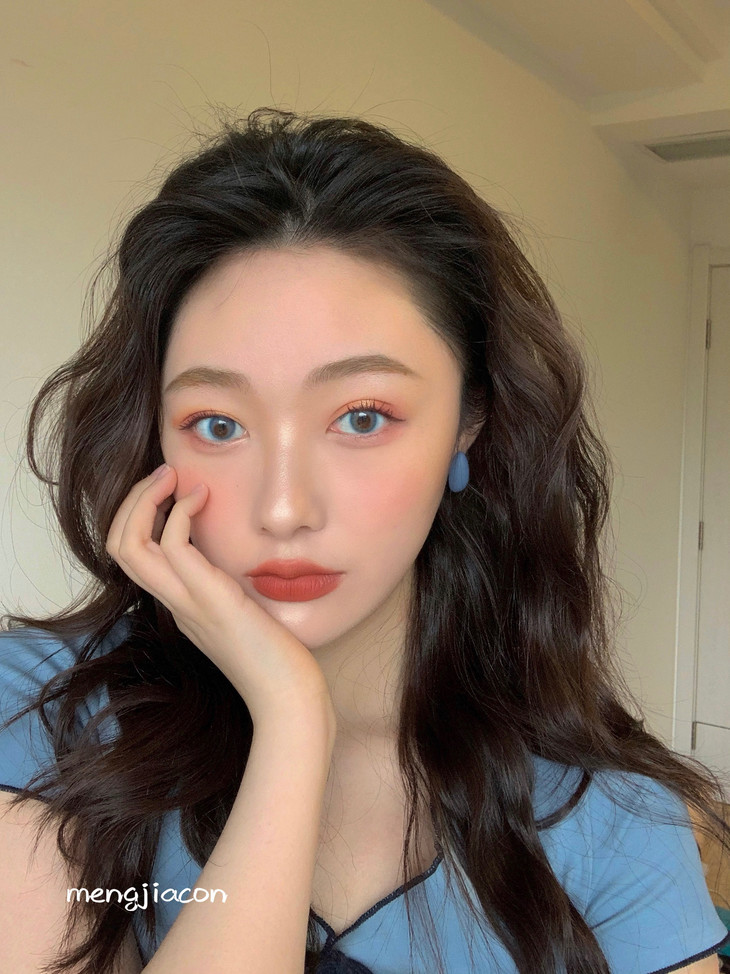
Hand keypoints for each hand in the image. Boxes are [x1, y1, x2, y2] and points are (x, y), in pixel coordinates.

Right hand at [105, 464, 335, 730]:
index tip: (172, 490)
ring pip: (129, 547)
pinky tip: (205, 499)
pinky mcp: (210, 600)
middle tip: (165, 474)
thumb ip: (235, 588)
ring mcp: (188, 603)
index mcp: (181, 605)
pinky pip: (174, 547)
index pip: (134, 557)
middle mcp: (175, 603)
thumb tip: (244, 561)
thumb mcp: (249, 614)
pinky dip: (181, 514)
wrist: (288, 700)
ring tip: (174, 476)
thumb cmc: (279, 660)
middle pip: (118, 547)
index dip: (140, 517)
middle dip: (132, 502)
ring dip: (145, 500)